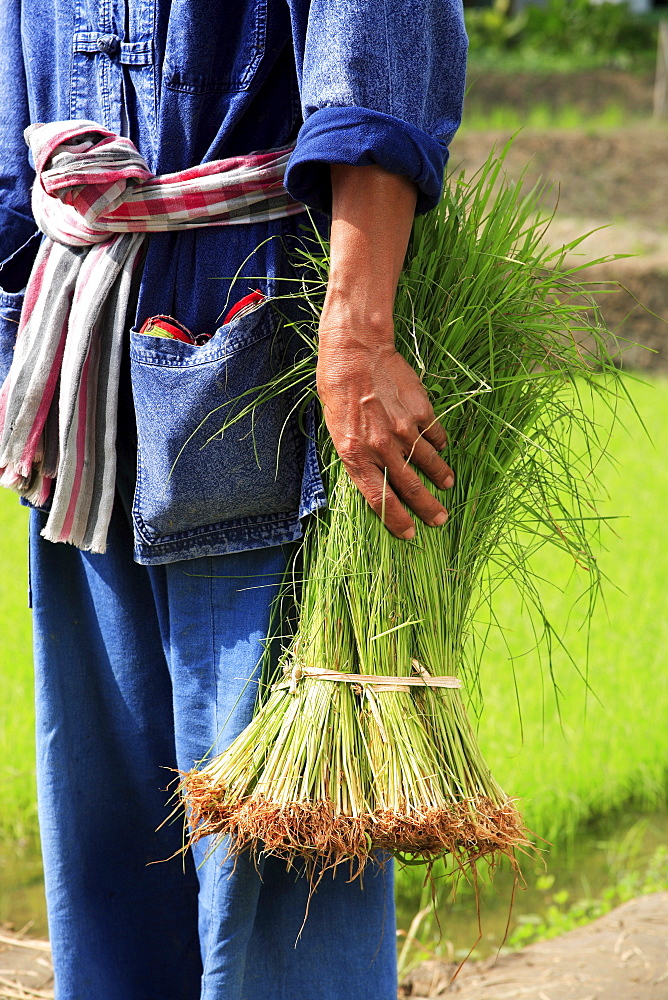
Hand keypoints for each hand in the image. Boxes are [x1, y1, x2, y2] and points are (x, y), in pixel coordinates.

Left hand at [316, 332, 453, 538]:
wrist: (355, 353)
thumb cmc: (337, 392)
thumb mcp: (337, 431)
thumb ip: (358, 457)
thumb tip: (377, 478)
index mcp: (355, 456)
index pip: (379, 500)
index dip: (396, 521)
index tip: (410, 533)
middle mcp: (381, 448)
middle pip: (409, 488)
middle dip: (426, 508)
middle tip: (439, 519)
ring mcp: (404, 430)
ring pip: (428, 463)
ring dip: (440, 477)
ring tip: (447, 485)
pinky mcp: (420, 412)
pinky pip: (435, 435)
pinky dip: (439, 444)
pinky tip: (440, 448)